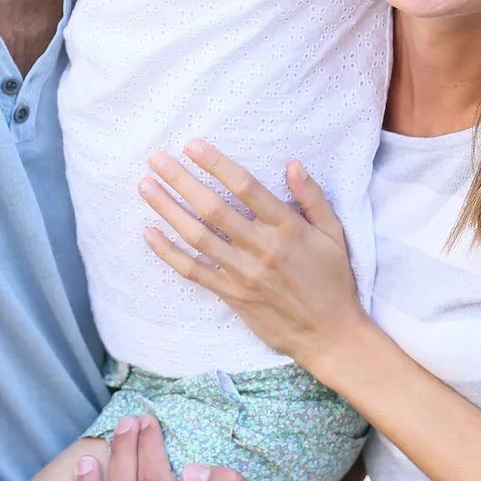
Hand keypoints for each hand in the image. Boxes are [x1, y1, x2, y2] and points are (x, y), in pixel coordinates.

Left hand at [139, 143, 363, 372]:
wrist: (328, 335)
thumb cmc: (333, 280)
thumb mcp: (334, 233)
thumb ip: (312, 198)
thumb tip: (293, 164)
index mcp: (286, 228)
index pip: (246, 187)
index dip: (217, 164)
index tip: (193, 145)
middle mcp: (260, 248)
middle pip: (213, 208)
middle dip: (182, 180)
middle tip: (156, 158)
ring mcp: (242, 273)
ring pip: (197, 236)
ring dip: (168, 209)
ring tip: (146, 187)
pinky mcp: (231, 295)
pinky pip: (193, 271)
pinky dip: (169, 253)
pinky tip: (149, 233)